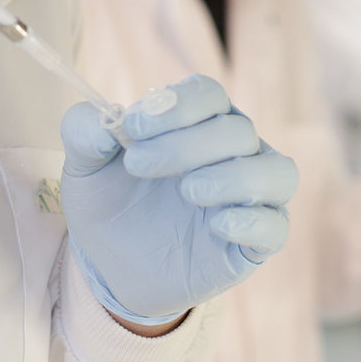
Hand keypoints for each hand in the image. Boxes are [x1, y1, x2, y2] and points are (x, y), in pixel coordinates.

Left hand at [60, 75, 297, 323]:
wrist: (112, 267)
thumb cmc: (110, 203)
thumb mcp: (84, 167)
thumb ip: (85, 132)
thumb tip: (106, 120)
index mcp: (199, 122)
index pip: (208, 94)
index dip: (175, 106)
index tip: (132, 128)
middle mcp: (234, 152)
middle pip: (238, 130)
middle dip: (186, 143)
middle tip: (138, 164)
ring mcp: (250, 197)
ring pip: (277, 171)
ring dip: (234, 176)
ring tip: (189, 191)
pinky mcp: (254, 243)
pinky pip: (276, 226)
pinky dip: (253, 221)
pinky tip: (217, 226)